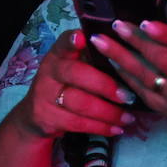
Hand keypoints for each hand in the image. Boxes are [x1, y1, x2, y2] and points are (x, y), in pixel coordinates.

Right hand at [14, 30, 135, 139]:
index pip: (63, 44)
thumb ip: (93, 62)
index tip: (82, 38)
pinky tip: (116, 129)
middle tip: (128, 96)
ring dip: (108, 112)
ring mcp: (45, 95)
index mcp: (58, 55)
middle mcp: (50, 71)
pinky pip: (78, 123)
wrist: (38, 113)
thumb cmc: (67, 85)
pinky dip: (101, 127)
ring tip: (127, 117)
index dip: (71, 41)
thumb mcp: (73, 69)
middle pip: (76, 73)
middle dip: (105, 85)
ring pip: (80, 102)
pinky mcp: (48, 117)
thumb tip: (128, 60)